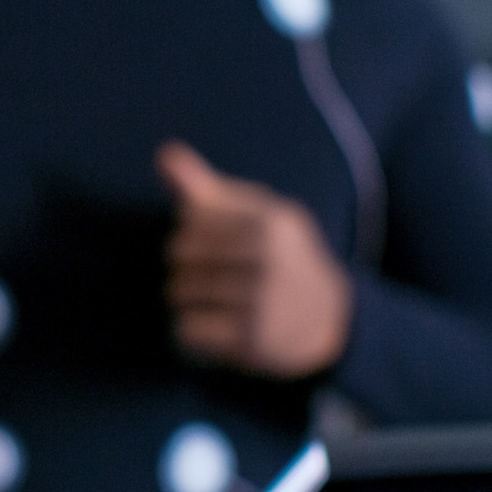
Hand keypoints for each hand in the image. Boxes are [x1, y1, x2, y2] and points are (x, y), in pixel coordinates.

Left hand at [157, 142, 352, 378]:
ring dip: (183, 299)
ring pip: (180, 292)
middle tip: (202, 276)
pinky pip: (187, 329)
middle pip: (180, 254)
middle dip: (183, 266)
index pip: (192, 219)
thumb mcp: (254, 215)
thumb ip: (206, 187)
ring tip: (205, 301)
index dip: (190, 232)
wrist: (327, 317)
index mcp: (269, 220)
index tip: (209, 245)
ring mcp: (262, 299)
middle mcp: (269, 257)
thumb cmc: (277, 255)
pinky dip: (188, 331)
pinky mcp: (252, 338)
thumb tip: (163, 153)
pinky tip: (210, 326)